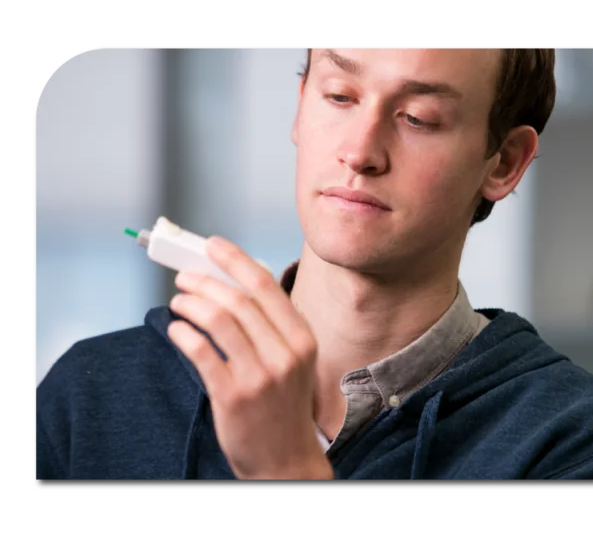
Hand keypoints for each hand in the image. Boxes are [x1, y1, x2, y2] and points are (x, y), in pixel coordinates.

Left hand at [166, 236, 332, 478]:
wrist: (284, 460)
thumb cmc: (284, 407)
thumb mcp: (294, 362)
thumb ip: (272, 328)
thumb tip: (233, 286)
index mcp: (302, 339)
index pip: (266, 287)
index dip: (236, 260)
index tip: (213, 245)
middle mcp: (285, 355)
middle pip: (237, 301)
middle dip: (204, 281)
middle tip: (184, 277)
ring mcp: (260, 376)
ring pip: (218, 321)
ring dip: (191, 303)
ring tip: (178, 301)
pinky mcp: (233, 396)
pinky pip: (201, 352)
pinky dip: (183, 334)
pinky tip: (176, 330)